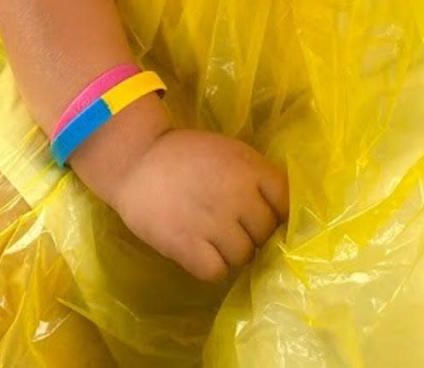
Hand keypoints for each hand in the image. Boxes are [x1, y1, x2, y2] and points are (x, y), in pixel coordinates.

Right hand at [109, 129, 289, 283]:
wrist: (136, 158)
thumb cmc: (186, 154)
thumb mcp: (229, 152)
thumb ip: (255, 177)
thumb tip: (280, 212)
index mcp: (250, 167)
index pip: (287, 203)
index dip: (278, 214)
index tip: (265, 217)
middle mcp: (238, 195)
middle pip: (266, 234)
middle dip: (252, 233)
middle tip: (232, 227)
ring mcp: (214, 222)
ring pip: (244, 256)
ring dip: (232, 252)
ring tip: (213, 238)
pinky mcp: (189, 246)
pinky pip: (217, 272)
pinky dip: (211, 267)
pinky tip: (200, 251)